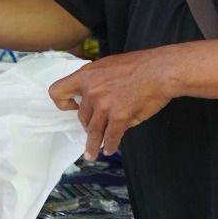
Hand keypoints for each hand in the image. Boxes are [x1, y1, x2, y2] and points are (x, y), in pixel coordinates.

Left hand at [48, 52, 173, 159]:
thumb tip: (89, 93)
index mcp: (85, 76)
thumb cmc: (138, 65)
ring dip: (93, 144)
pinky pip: (111, 137)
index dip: (62, 102)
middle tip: (93, 129)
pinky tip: (110, 149)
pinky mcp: (119, 117)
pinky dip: (110, 145)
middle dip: (87, 124)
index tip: (70, 107)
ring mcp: (104, 106)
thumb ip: (94, 80)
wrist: (159, 72)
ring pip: (93, 131)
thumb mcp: (107, 65)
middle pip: (81, 116)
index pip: (58, 91)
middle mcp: (91, 92)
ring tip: (91, 153)